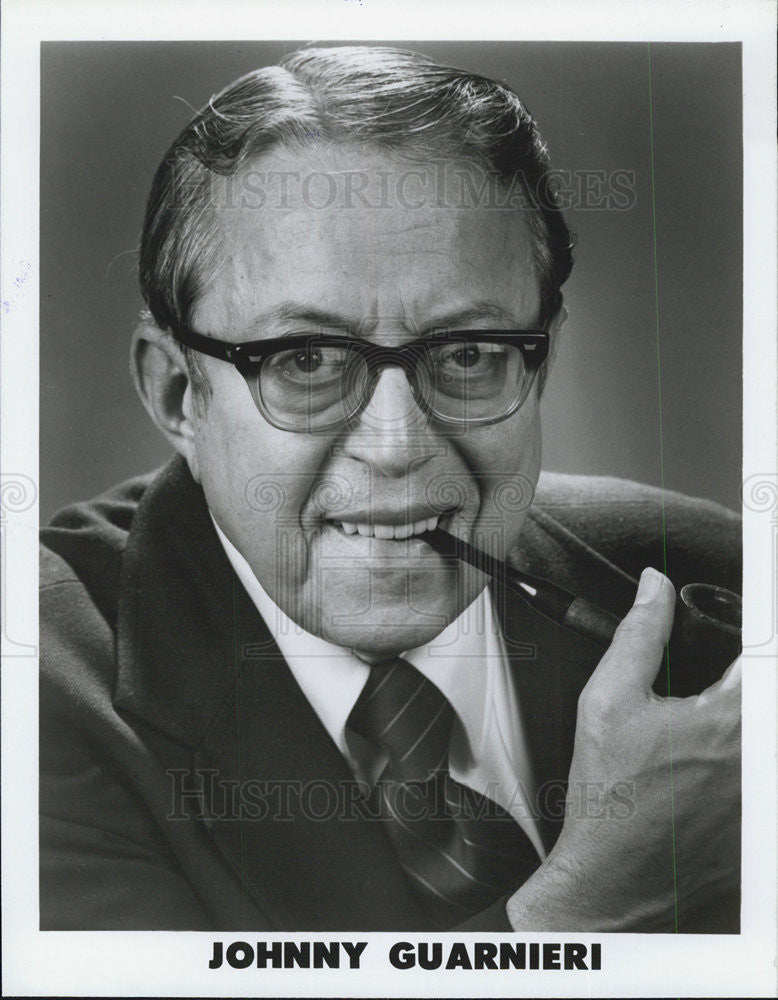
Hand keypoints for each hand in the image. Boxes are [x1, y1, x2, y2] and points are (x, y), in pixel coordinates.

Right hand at [506, 567, 740, 930]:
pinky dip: (737, 761)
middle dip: (736, 684)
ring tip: (690, 742)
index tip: (743, 625)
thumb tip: (654, 587)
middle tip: (695, 702)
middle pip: (761, 692)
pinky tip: (696, 774)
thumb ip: (639, 634)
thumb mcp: (608, 701)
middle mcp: (762, 759)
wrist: (614, 883)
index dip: (754, 631)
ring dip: (736, 722)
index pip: (763, 654)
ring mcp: (765, 798)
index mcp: (733, 719)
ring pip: (758, 734)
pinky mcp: (761, 828)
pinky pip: (757, 775)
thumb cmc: (609, 799)